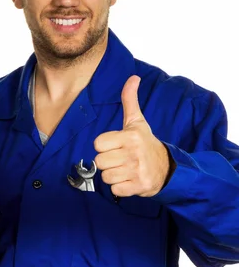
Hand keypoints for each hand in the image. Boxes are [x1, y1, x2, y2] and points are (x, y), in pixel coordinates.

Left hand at [94, 75, 173, 197]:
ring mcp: (137, 171)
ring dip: (113, 175)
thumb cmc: (145, 143)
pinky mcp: (139, 186)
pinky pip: (115, 190)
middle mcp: (133, 153)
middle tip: (119, 159)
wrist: (167, 168)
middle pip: (99, 162)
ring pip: (106, 177)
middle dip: (107, 162)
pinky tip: (129, 180)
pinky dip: (120, 188)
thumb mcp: (137, 121)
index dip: (104, 145)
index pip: (98, 143)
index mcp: (130, 136)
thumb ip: (130, 100)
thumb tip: (133, 77)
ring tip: (124, 169)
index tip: (115, 145)